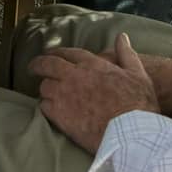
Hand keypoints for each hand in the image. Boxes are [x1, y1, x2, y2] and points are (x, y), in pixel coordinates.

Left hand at [30, 34, 159, 152]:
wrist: (131, 134)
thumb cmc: (138, 104)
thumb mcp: (138, 74)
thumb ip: (126, 54)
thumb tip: (122, 37)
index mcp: (91, 64)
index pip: (67, 53)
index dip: (57, 53)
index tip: (51, 55)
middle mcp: (73, 76)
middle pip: (47, 65)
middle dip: (37, 65)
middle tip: (33, 68)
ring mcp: (64, 95)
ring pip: (44, 87)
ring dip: (46, 89)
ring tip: (48, 93)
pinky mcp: (60, 116)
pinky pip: (44, 107)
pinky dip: (46, 107)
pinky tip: (51, 111)